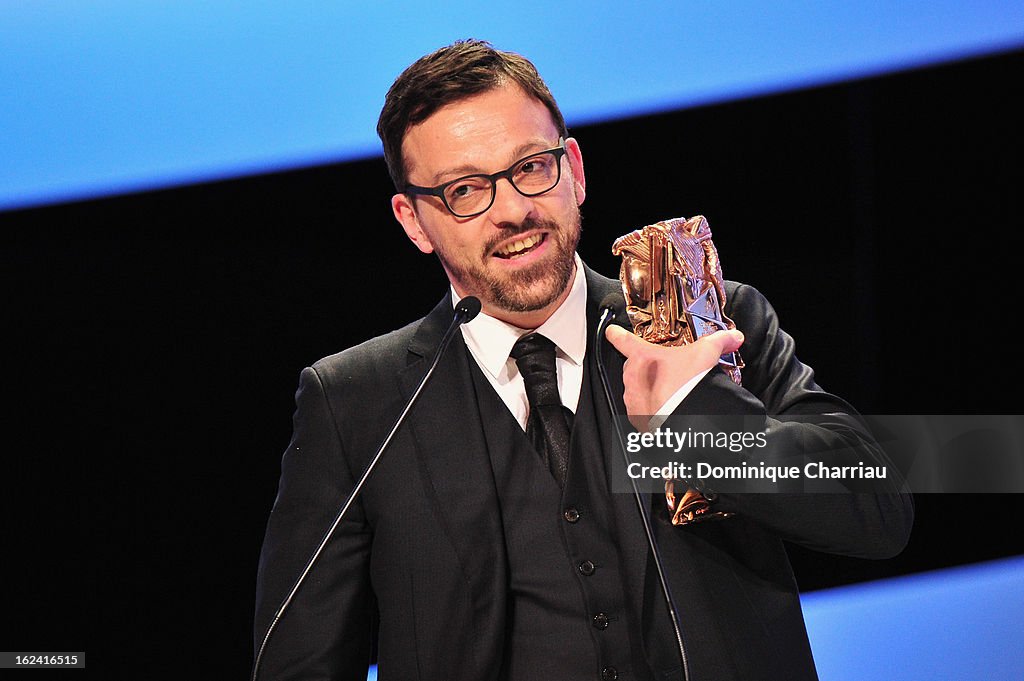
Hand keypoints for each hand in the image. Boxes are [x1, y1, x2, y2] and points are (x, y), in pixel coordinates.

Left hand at [605, 325, 743, 431]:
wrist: (684, 419)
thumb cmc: (687, 386)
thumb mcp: (706, 355)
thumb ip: (719, 342)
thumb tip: (733, 337)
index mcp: (642, 357)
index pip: (623, 340)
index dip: (617, 334)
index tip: (612, 331)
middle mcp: (632, 378)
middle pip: (634, 367)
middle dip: (649, 368)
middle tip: (668, 372)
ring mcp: (633, 400)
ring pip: (637, 390)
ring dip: (651, 390)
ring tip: (672, 393)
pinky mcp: (638, 420)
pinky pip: (641, 411)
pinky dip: (652, 410)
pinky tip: (668, 409)